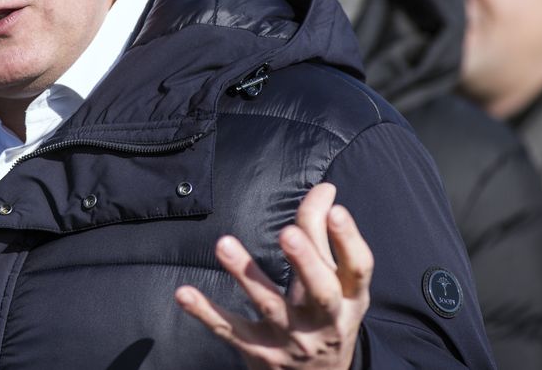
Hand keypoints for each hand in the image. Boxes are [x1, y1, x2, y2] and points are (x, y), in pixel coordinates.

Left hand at [175, 182, 372, 368]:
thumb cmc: (324, 317)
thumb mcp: (334, 283)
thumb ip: (322, 234)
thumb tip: (324, 189)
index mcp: (349, 298)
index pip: (357, 268)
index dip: (349, 240)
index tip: (336, 210)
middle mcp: (325, 321)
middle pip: (321, 292)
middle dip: (305, 262)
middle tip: (287, 233)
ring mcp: (291, 339)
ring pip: (269, 306)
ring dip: (246, 274)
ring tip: (224, 244)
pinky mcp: (259, 352)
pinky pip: (229, 330)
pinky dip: (206, 313)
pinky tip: (184, 293)